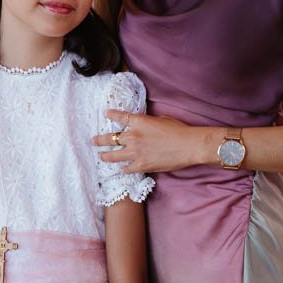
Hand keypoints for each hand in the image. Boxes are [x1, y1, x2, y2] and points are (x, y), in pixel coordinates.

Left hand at [93, 111, 208, 174]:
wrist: (188, 145)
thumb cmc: (179, 130)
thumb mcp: (161, 119)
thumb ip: (147, 122)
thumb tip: (143, 126)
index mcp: (138, 122)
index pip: (120, 117)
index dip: (111, 115)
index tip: (106, 114)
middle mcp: (133, 136)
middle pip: (110, 138)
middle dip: (99, 140)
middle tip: (93, 141)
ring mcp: (136, 152)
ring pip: (113, 155)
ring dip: (105, 156)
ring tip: (101, 156)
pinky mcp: (142, 165)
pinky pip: (127, 168)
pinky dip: (123, 168)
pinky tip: (121, 169)